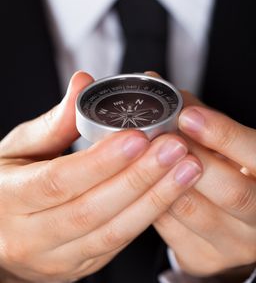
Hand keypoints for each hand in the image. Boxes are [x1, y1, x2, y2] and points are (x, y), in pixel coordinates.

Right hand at [0, 72, 201, 282]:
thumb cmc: (6, 182)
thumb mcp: (19, 148)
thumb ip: (54, 121)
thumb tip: (84, 81)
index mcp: (9, 199)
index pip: (59, 181)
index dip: (101, 161)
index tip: (138, 136)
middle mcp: (30, 237)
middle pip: (92, 209)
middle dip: (139, 177)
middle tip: (176, 148)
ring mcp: (57, 259)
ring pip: (112, 232)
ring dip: (155, 199)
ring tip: (188, 168)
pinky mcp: (80, 268)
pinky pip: (119, 243)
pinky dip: (149, 216)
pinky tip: (173, 191)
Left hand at [154, 99, 255, 276]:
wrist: (233, 223)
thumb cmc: (227, 171)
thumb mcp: (223, 143)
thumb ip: (194, 114)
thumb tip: (153, 79)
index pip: (255, 155)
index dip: (223, 135)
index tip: (188, 115)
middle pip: (230, 190)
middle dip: (190, 158)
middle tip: (159, 136)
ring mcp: (234, 244)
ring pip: (193, 211)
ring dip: (162, 179)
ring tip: (140, 154)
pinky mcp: (203, 257)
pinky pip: (170, 228)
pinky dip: (149, 201)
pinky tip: (137, 181)